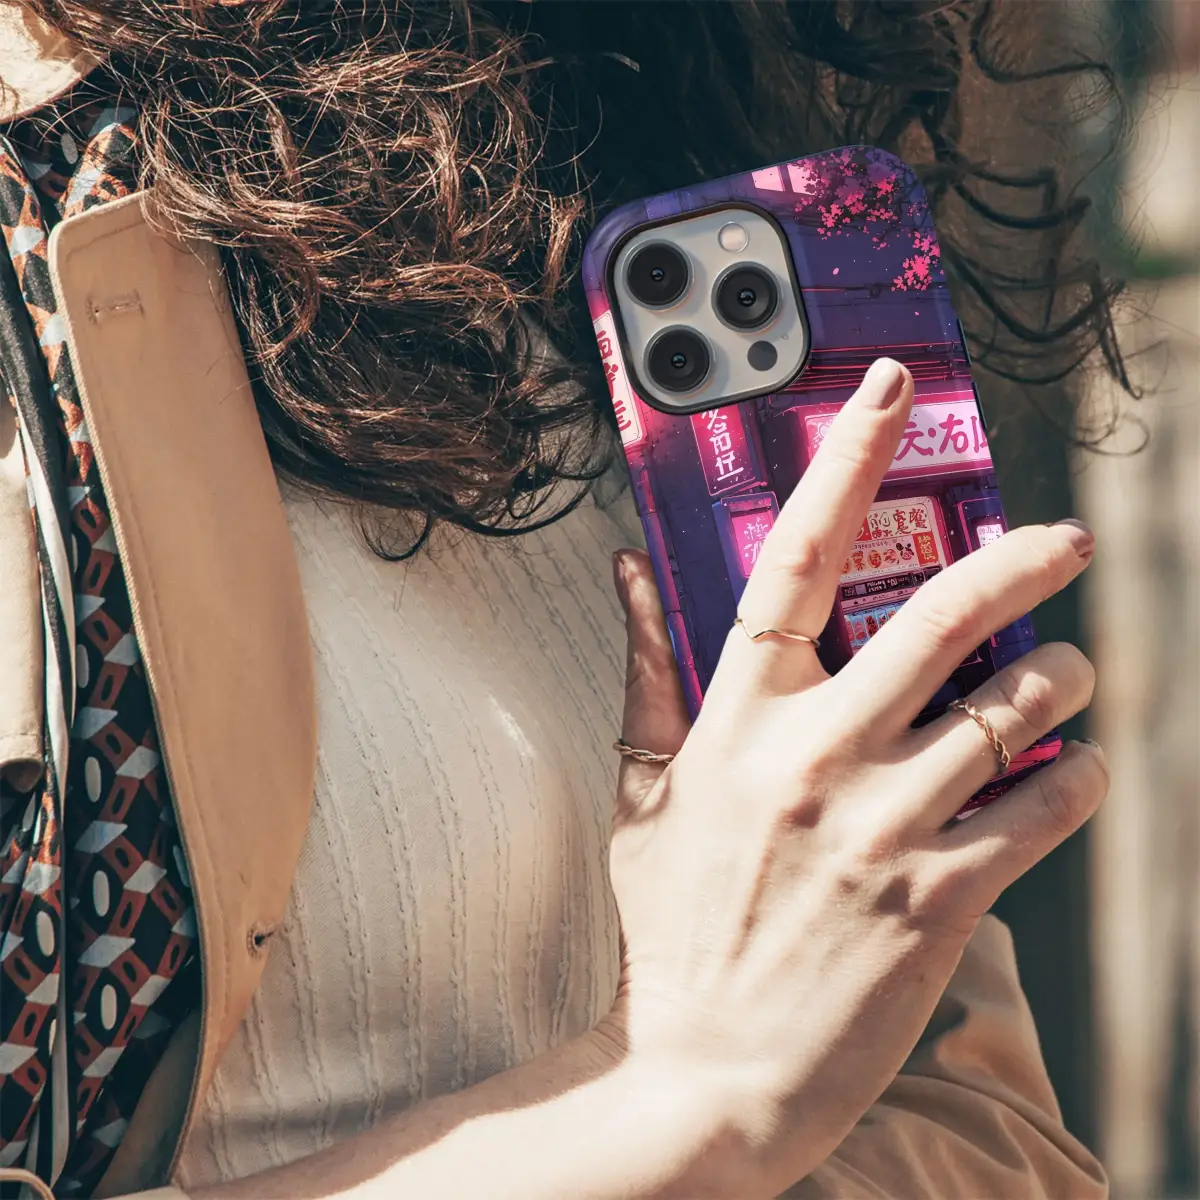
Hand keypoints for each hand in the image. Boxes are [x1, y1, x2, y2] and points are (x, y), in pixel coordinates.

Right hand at [606, 358, 1106, 1195]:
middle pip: (940, 618)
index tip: (888, 393)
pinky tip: (1075, 771)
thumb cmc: (674, 927)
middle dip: (1021, 561)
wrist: (705, 1072)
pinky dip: (1077, 778)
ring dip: (1064, 680)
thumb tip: (629, 570)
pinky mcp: (940, 898)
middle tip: (1064, 538)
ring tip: (1073, 675)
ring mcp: (882, 827)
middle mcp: (815, 757)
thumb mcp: (643, 794)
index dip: (845, 463)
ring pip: (1011, 710)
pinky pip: (1040, 810)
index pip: (793, 560)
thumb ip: (645, 673)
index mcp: (738, 721)